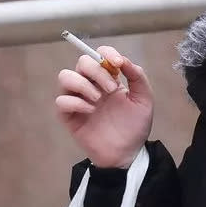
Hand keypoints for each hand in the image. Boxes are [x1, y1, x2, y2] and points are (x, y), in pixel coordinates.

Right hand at [55, 46, 153, 167]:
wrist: (127, 153)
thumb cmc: (135, 126)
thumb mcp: (144, 99)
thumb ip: (137, 77)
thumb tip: (123, 60)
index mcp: (109, 78)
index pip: (100, 54)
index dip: (107, 53)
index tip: (118, 64)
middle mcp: (92, 85)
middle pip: (82, 62)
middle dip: (97, 71)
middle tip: (112, 89)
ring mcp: (79, 99)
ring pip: (65, 76)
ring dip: (83, 84)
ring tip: (99, 99)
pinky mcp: (69, 116)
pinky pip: (61, 100)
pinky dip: (75, 102)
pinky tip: (91, 111)